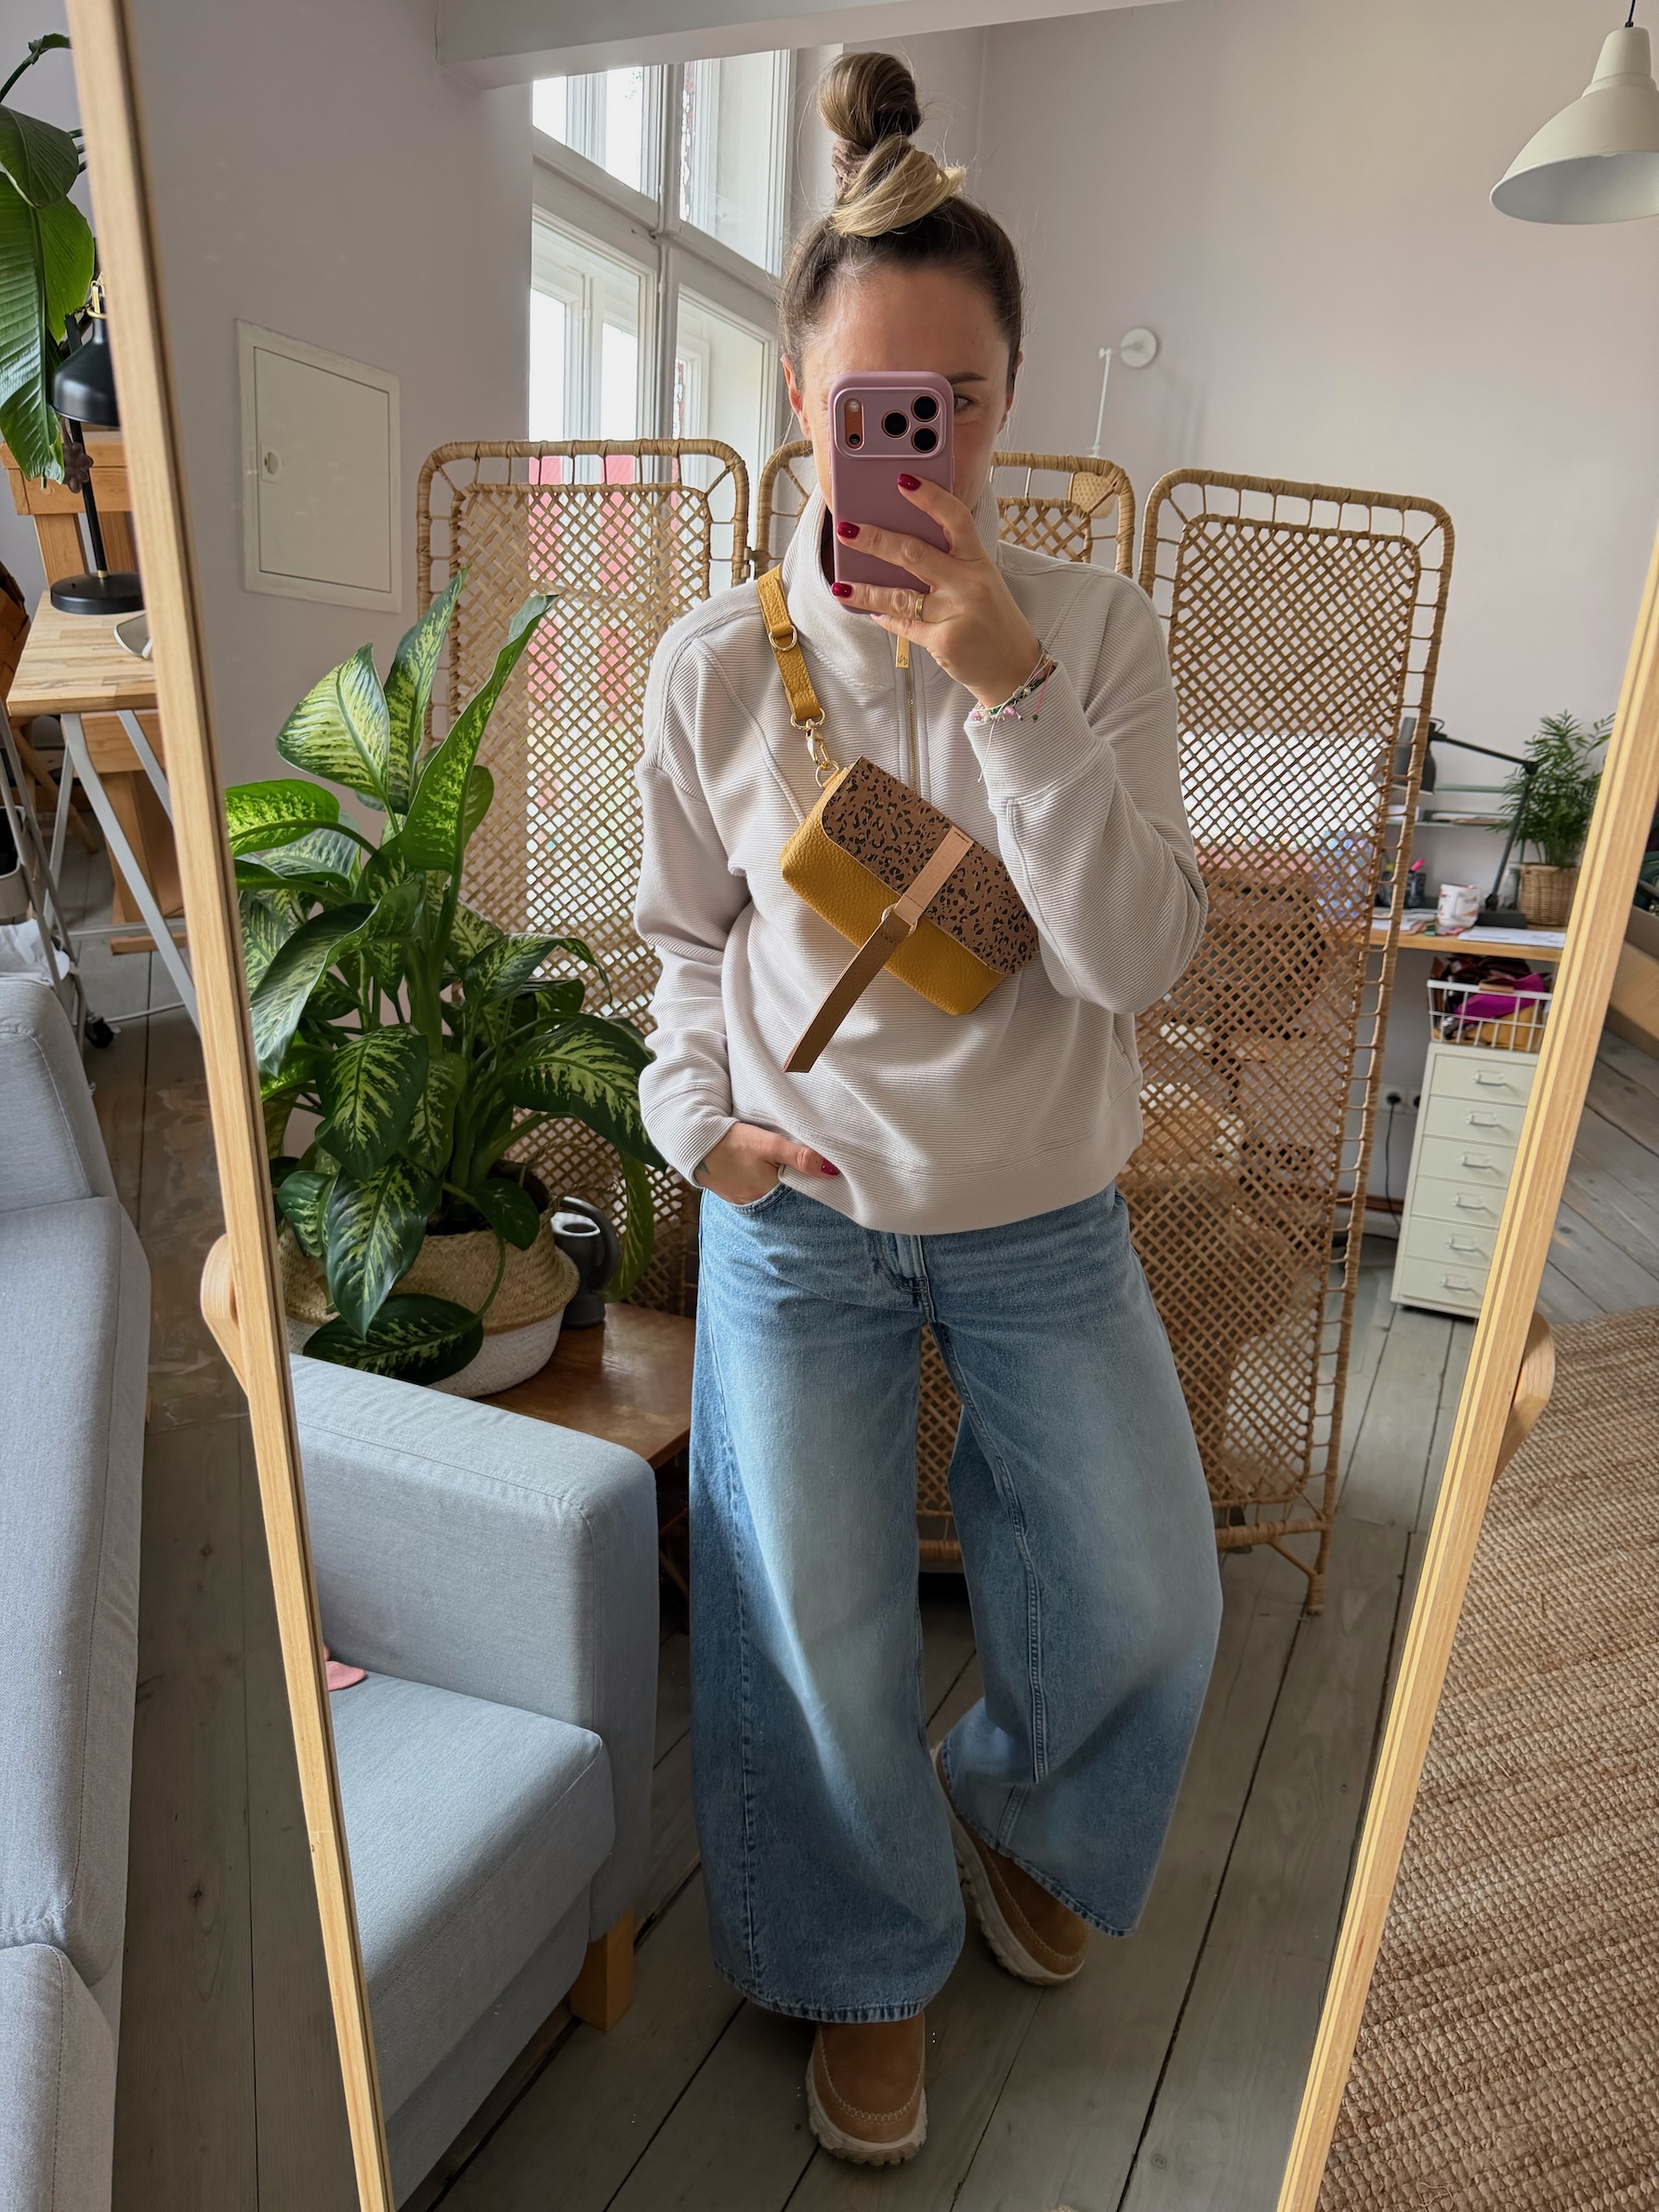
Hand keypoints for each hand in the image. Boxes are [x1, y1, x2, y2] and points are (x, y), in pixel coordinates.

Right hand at [695, 1122, 840, 1203]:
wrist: (696, 1142)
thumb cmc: (733, 1142)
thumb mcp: (769, 1144)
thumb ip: (800, 1157)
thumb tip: (831, 1171)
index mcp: (771, 1193)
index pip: (804, 1196)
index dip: (817, 1186)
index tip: (829, 1175)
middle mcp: (760, 1204)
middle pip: (790, 1198)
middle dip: (801, 1187)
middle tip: (812, 1171)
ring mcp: (746, 1202)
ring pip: (775, 1197)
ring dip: (783, 1187)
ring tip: (789, 1171)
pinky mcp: (736, 1197)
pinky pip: (759, 1195)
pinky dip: (766, 1186)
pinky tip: (767, 1173)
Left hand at [830, 476, 1042, 709]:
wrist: (1014, 667)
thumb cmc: (993, 619)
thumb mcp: (981, 582)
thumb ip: (951, 563)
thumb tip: (900, 546)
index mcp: (979, 561)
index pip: (955, 518)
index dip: (929, 497)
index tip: (902, 480)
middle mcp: (968, 584)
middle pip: (914, 554)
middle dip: (875, 540)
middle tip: (846, 529)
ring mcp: (955, 613)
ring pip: (900, 596)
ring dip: (865, 590)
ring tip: (840, 585)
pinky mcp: (943, 641)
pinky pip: (903, 625)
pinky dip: (883, 617)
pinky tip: (868, 610)